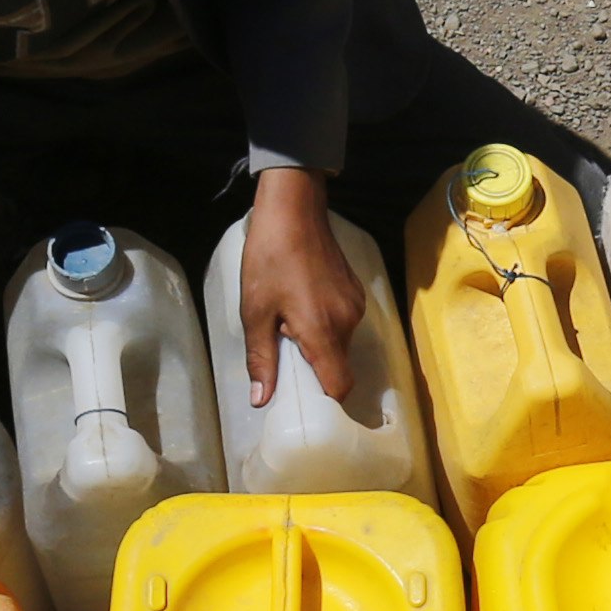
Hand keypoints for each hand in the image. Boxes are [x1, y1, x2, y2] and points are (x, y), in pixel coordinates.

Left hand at [236, 164, 361, 409]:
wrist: (294, 209)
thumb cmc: (269, 258)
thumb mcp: (255, 311)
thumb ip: (261, 358)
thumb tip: (262, 400)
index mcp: (323, 331)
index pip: (339, 386)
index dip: (324, 401)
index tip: (302, 401)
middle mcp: (347, 322)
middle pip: (338, 365)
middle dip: (314, 368)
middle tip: (282, 353)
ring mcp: (355, 305)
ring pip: (340, 344)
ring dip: (318, 345)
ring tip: (288, 324)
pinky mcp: (355, 291)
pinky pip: (342, 323)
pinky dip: (325, 326)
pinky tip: (301, 306)